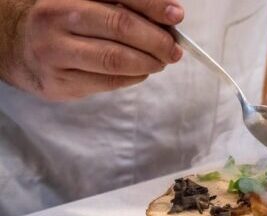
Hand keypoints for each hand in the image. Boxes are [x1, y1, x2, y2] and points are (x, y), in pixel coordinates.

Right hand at [0, 0, 184, 100]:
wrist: (17, 47)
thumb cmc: (64, 23)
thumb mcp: (88, 4)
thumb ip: (125, 7)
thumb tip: (168, 18)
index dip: (152, 6)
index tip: (176, 15)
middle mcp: (56, 20)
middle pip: (120, 28)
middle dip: (157, 40)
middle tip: (174, 49)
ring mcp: (55, 53)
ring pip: (115, 60)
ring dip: (148, 62)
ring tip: (160, 61)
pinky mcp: (59, 83)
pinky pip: (108, 82)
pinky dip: (133, 77)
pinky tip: (139, 72)